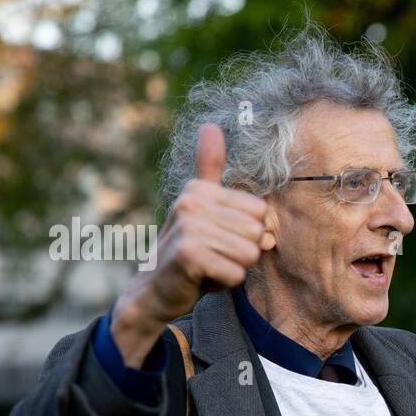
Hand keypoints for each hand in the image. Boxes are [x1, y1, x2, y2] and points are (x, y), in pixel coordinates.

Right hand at [110, 123, 268, 366]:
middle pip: (258, 233)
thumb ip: (208, 169)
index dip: (249, 234)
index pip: (261, 212)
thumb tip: (210, 124)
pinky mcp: (189, 255)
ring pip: (249, 255)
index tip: (220, 239)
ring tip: (208, 267)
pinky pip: (235, 274)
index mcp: (199, 189)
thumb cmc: (188, 252)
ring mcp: (188, 228)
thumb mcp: (201, 208)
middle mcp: (191, 202)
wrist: (155, 291)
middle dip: (242, 254)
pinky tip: (202, 280)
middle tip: (213, 256)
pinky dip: (224, 284)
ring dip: (233, 269)